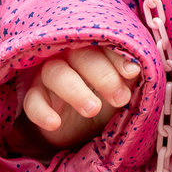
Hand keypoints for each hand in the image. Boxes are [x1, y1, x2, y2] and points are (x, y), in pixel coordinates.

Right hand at [19, 46, 141, 147]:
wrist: (82, 128)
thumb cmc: (106, 98)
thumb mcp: (123, 89)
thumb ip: (129, 78)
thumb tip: (138, 69)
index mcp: (95, 50)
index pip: (104, 43)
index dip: (117, 56)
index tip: (133, 73)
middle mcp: (69, 57)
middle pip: (80, 55)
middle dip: (103, 75)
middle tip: (120, 98)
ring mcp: (49, 76)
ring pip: (55, 73)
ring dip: (75, 90)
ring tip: (93, 109)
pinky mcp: (35, 98)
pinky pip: (32, 101)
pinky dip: (42, 112)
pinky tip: (55, 123)